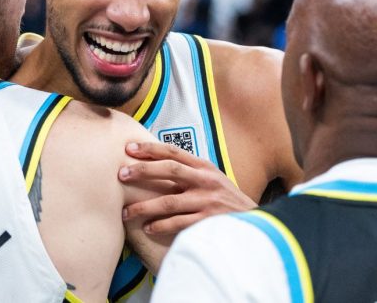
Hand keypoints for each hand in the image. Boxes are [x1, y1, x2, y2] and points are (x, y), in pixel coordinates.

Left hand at [118, 141, 255, 235]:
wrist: (254, 222)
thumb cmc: (226, 200)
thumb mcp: (212, 179)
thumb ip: (190, 172)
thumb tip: (156, 165)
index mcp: (204, 167)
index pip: (173, 152)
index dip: (150, 149)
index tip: (129, 149)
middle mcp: (205, 180)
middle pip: (169, 170)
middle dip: (142, 171)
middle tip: (121, 174)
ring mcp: (207, 200)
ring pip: (169, 201)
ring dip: (144, 206)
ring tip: (126, 212)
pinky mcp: (208, 221)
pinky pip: (178, 222)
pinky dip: (161, 225)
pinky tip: (148, 228)